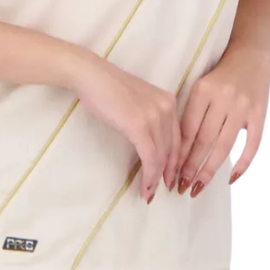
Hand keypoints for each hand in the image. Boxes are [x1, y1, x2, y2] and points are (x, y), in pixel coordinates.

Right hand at [71, 52, 181, 204]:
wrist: (91, 75)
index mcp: (168, 101)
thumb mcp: (138, 102)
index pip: (178, 137)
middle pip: (173, 149)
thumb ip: (149, 118)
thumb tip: (149, 142)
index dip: (175, 160)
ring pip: (161, 157)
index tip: (170, 175)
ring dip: (156, 179)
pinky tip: (145, 189)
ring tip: (150, 193)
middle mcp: (167, 108)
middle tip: (164, 189)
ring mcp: (154, 117)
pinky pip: (150, 158)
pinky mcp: (139, 126)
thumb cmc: (107, 88)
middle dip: (169, 172)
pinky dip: (149, 177)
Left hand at [173, 48, 269, 197]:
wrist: (250, 55)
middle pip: (204, 140)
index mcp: (203, 90)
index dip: (178, 152)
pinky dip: (242, 164)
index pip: (187, 128)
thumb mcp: (200, 86)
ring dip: (210, 170)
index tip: (168, 171)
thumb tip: (175, 148)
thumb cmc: (219, 75)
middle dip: (191, 167)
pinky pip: (252, 145)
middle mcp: (223, 99)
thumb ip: (191, 112)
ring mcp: (243, 107)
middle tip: (181, 187)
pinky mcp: (260, 114)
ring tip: (198, 187)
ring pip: (224, 146)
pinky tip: (231, 178)